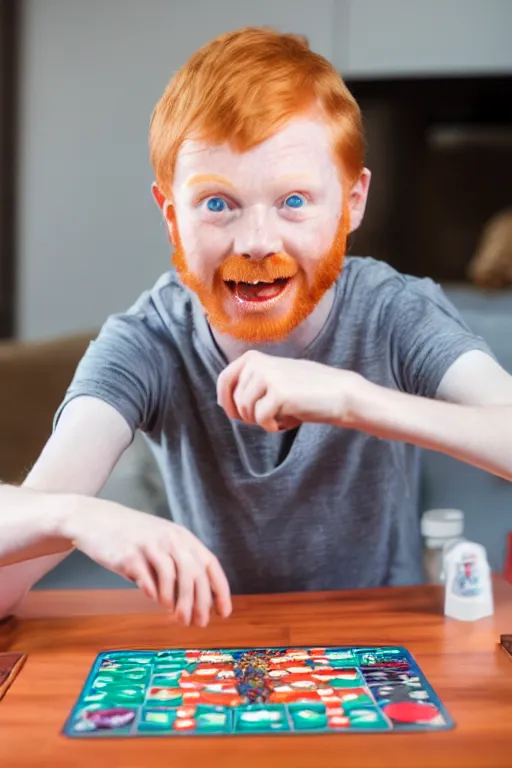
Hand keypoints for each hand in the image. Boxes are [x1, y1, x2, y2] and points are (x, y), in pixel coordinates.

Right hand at [62, 498, 231, 626]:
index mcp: (182, 537)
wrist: (97, 520)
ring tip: (177, 617)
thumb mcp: (163, 542)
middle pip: (194, 575)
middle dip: (199, 603)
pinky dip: (155, 594)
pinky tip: (155, 600)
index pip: (210, 564)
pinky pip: (148, 580)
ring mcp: (149, 546)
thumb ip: (179, 564)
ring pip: (173, 578)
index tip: (224, 612)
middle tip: (199, 623)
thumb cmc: (134, 537)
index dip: (220, 590)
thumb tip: (198, 600)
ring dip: (178, 603)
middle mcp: (169, 538)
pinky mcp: (129, 556)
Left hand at [217, 350, 362, 431]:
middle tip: (266, 419)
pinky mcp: (278, 393)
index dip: (225, 401)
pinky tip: (288, 421)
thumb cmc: (308, 390)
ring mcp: (267, 377)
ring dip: (262, 421)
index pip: (224, 380)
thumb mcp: (275, 378)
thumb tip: (223, 403)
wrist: (340, 393)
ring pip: (246, 411)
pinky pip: (262, 419)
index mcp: (254, 357)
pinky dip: (272, 427)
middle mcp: (257, 364)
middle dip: (246, 415)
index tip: (234, 415)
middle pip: (235, 401)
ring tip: (282, 416)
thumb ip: (250, 384)